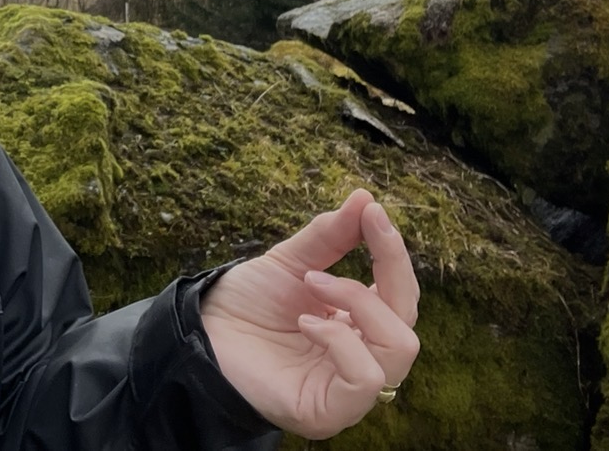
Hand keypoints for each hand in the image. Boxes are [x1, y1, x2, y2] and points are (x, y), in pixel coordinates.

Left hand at [199, 189, 419, 439]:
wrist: (200, 332)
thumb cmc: (245, 304)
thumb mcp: (291, 262)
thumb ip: (331, 236)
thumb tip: (365, 198)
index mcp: (357, 326)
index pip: (399, 293)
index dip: (393, 252)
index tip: (374, 211)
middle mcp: (360, 358)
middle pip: (407, 318)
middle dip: (388, 269)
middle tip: (354, 238)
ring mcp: (348, 388)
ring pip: (399, 348)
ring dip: (359, 302)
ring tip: (313, 284)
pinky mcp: (330, 410)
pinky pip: (365, 378)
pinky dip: (341, 340)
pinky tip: (306, 323)